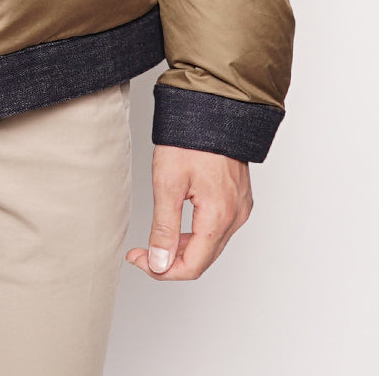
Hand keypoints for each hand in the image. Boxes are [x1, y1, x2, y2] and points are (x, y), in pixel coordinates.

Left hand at [126, 144, 251, 280]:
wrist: (212, 108)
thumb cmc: (190, 139)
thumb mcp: (167, 183)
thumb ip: (164, 228)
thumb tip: (159, 263)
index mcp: (219, 216)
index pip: (192, 266)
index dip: (162, 270)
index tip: (139, 259)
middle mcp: (236, 216)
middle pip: (202, 259)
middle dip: (170, 261)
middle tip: (142, 252)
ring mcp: (239, 207)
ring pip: (211, 245)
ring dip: (182, 248)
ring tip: (156, 238)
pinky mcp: (238, 198)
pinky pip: (218, 229)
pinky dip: (197, 234)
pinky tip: (178, 225)